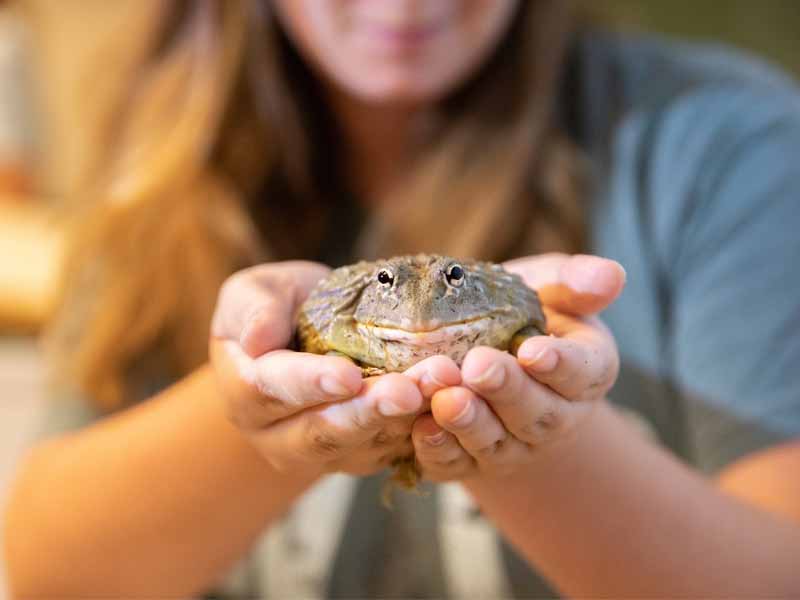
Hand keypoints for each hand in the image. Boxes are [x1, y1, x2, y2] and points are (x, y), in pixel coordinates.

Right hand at [209, 261, 459, 476]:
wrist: (305, 338)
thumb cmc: (278, 308)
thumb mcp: (255, 292)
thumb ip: (254, 308)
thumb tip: (255, 338)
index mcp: (243, 393)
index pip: (270, 391)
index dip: (310, 384)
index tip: (348, 375)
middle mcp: (276, 436)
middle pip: (321, 432)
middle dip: (369, 412)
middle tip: (411, 390)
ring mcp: (319, 453)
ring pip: (361, 446)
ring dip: (403, 420)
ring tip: (441, 387)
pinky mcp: (358, 457)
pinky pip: (388, 451)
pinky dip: (420, 430)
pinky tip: (450, 402)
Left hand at [410, 253, 624, 481]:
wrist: (477, 350)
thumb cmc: (517, 312)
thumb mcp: (546, 289)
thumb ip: (572, 282)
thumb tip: (611, 275)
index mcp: (585, 372)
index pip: (582, 372)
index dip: (560, 364)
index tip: (533, 350)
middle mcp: (555, 417)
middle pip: (538, 414)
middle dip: (507, 392)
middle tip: (478, 367)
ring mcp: (514, 446)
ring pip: (497, 443)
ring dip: (470, 423)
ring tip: (447, 398)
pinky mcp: (471, 461)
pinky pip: (456, 464)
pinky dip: (439, 449)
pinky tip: (421, 429)